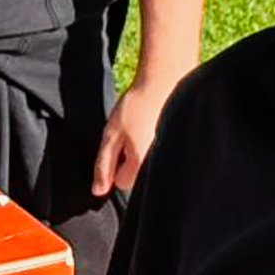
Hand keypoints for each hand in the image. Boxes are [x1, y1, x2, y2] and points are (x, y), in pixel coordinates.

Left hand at [90, 71, 184, 197]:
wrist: (164, 82)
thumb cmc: (137, 106)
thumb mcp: (111, 134)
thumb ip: (103, 165)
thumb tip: (97, 191)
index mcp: (141, 165)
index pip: (121, 183)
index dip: (115, 164)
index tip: (119, 143)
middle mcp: (159, 165)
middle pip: (136, 176)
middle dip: (129, 161)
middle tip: (131, 135)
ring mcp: (170, 156)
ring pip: (148, 165)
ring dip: (142, 152)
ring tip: (142, 129)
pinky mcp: (177, 146)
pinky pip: (160, 154)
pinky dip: (154, 144)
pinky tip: (153, 127)